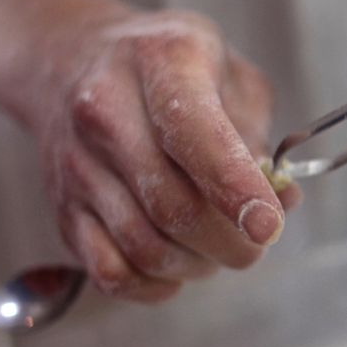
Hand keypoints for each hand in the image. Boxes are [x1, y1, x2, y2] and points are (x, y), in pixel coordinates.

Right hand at [35, 9, 300, 300]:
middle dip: (231, 242)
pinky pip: (110, 273)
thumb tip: (282, 201)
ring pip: (145, 248)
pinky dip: (154, 286)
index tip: (269, 226)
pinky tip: (176, 268)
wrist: (69, 60)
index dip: (238, 190)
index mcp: (160, 64)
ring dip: (198, 265)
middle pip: (174, 207)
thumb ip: (259, 134)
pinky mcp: (64, 208)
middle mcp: (105, 112)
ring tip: (216, 248)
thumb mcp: (227, 71)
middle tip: (255, 243)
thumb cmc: (166, 69)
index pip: (196, 136)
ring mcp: (77, 165)